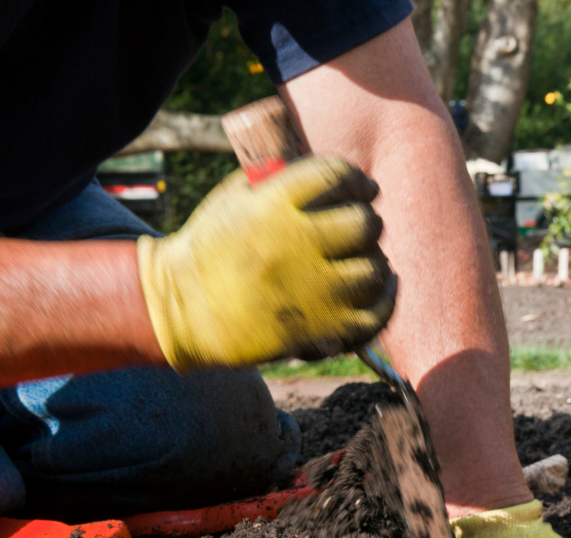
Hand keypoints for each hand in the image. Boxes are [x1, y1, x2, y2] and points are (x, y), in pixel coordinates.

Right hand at [137, 156, 396, 370]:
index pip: (336, 175)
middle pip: (364, 223)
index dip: (356, 179)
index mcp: (272, 205)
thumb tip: (338, 179)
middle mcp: (296, 246)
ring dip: (373, 261)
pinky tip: (383, 284)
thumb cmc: (214, 248)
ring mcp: (312, 291)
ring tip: (361, 259)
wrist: (184, 308)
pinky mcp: (321, 330)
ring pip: (375, 268)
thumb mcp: (237, 197)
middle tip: (359, 227)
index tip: (362, 188)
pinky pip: (377, 313)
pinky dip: (387, 297)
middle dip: (366, 221)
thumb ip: (284, 182)